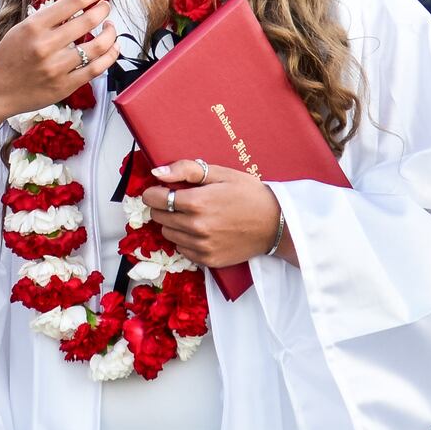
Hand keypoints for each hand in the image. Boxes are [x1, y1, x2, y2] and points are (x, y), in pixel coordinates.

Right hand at [0, 0, 119, 121]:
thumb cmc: (7, 57)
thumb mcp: (22, 28)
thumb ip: (52, 13)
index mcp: (33, 26)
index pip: (73, 2)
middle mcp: (46, 46)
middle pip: (89, 21)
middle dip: (103, 9)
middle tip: (106, 6)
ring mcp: (57, 68)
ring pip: (98, 46)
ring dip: (110, 32)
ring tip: (110, 27)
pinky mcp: (65, 86)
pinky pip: (96, 69)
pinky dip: (110, 56)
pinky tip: (113, 47)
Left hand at [141, 159, 281, 268]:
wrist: (275, 223)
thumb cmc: (248, 194)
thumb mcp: (220, 173)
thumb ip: (186, 170)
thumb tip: (157, 173)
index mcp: (197, 202)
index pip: (154, 199)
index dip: (154, 192)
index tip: (162, 190)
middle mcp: (196, 227)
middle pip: (158, 216)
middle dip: (163, 206)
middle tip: (180, 201)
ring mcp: (202, 246)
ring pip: (167, 233)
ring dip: (173, 223)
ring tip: (193, 215)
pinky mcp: (208, 259)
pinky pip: (181, 249)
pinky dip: (185, 239)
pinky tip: (200, 230)